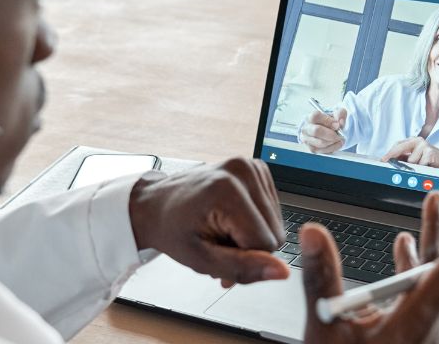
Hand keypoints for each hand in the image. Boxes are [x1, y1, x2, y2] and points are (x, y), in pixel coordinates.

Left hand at [128, 157, 289, 286]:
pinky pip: (272, 211)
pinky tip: (231, 218)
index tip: (219, 254)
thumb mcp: (201, 259)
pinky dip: (254, 221)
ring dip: (251, 235)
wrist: (157, 204)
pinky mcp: (257, 169)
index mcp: (227, 190)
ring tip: (222, 230)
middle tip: (218, 244)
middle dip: (249, 248)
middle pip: (275, 234)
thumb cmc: (171, 228)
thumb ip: (243, 267)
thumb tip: (281, 271)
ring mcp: (252, 166)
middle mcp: (243, 171)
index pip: (266, 244)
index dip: (245, 259)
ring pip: (276, 225)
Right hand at [300, 107, 347, 153]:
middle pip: (316, 131)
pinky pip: (323, 151)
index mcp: (310, 117)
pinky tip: (336, 143)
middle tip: (339, 135)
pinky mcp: (312, 149)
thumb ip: (340, 114)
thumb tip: (340, 122)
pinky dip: (333, 148)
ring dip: (334, 142)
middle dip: (331, 134)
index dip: (327, 121)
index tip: (337, 125)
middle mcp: (306, 129)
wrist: (328, 131)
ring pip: (321, 143)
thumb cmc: (330, 122)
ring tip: (340, 139)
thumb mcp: (337, 113)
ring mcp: (307, 140)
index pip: (315, 117)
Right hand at [300, 192, 438, 343]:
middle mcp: (426, 324)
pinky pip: (421, 292)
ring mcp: (421, 328)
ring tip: (432, 210)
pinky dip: (413, 265)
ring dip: (431, 242)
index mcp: (415, 322)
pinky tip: (403, 246)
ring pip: (434, 279)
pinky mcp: (410, 331)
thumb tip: (314, 235)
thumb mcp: (325, 326)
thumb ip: (320, 278)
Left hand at [381, 137, 438, 167]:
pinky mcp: (430, 152)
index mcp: (413, 141)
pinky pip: (420, 164)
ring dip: (414, 166)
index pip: (398, 144)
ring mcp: (424, 145)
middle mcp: (418, 141)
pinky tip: (427, 165)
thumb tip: (391, 160)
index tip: (383, 159)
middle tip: (385, 161)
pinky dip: (422, 168)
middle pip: (400, 147)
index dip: (390, 152)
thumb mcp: (416, 157)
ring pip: (411, 160)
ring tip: (422, 165)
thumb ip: (405, 157)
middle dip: (392, 155)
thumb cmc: (430, 159)